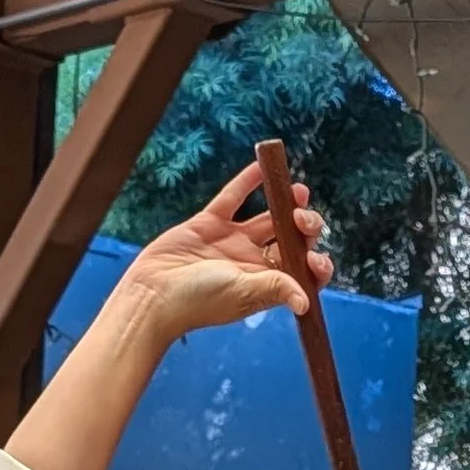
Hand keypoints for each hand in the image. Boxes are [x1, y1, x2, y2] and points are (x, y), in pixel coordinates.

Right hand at [119, 160, 330, 343]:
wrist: (154, 292)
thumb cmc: (199, 301)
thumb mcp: (241, 293)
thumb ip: (273, 287)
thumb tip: (306, 302)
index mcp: (265, 284)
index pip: (300, 272)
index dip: (314, 264)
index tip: (316, 258)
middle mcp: (253, 263)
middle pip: (289, 241)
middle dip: (304, 229)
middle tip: (302, 219)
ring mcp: (232, 242)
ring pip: (267, 218)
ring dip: (285, 204)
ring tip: (300, 191)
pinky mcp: (209, 224)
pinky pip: (232, 199)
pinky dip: (247, 183)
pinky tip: (262, 168)